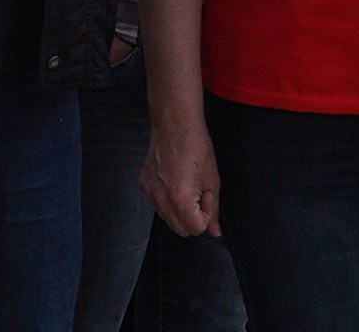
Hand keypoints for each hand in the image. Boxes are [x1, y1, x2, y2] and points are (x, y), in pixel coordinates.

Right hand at [142, 119, 222, 237]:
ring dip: (179, 211)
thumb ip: (213, 211)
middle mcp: (160, 199)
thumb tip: (215, 232)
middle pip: (180, 230)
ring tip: (186, 186)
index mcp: (180, 200)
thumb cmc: (196, 148)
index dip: (206, 216)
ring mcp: (149, 191)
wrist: (175, 125)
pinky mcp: (143, 183)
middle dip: (193, 218)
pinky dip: (167, 200)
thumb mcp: (212, 181)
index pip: (196, 229)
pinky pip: (157, 203)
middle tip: (198, 195)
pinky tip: (174, 181)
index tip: (206, 196)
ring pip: (167, 218)